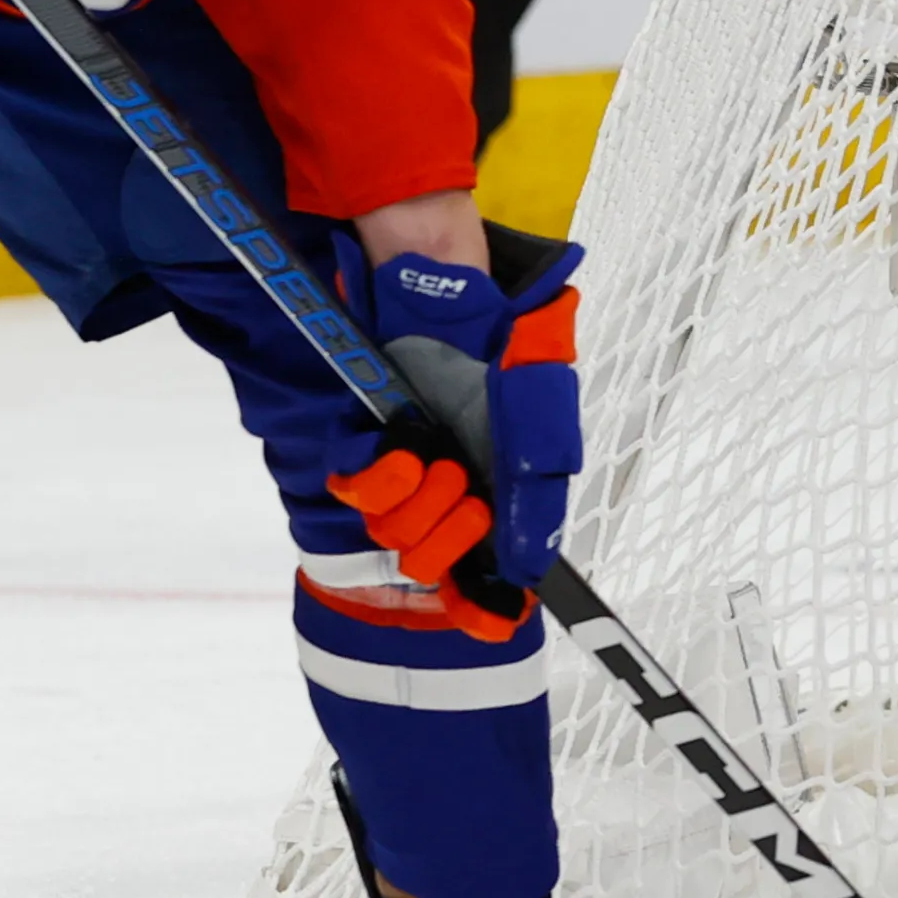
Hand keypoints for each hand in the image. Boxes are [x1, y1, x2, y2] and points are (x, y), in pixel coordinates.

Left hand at [328, 226, 585, 592]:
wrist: (448, 284)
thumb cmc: (506, 341)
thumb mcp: (541, 416)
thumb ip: (537, 496)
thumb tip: (528, 572)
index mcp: (501, 490)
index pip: (487, 574)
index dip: (479, 604)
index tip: (478, 612)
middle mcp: (452, 487)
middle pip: (434, 563)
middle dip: (449, 536)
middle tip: (467, 493)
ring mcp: (407, 469)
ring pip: (394, 534)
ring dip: (418, 503)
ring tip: (437, 458)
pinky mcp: (364, 444)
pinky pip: (356, 492)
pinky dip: (378, 480)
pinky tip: (402, 453)